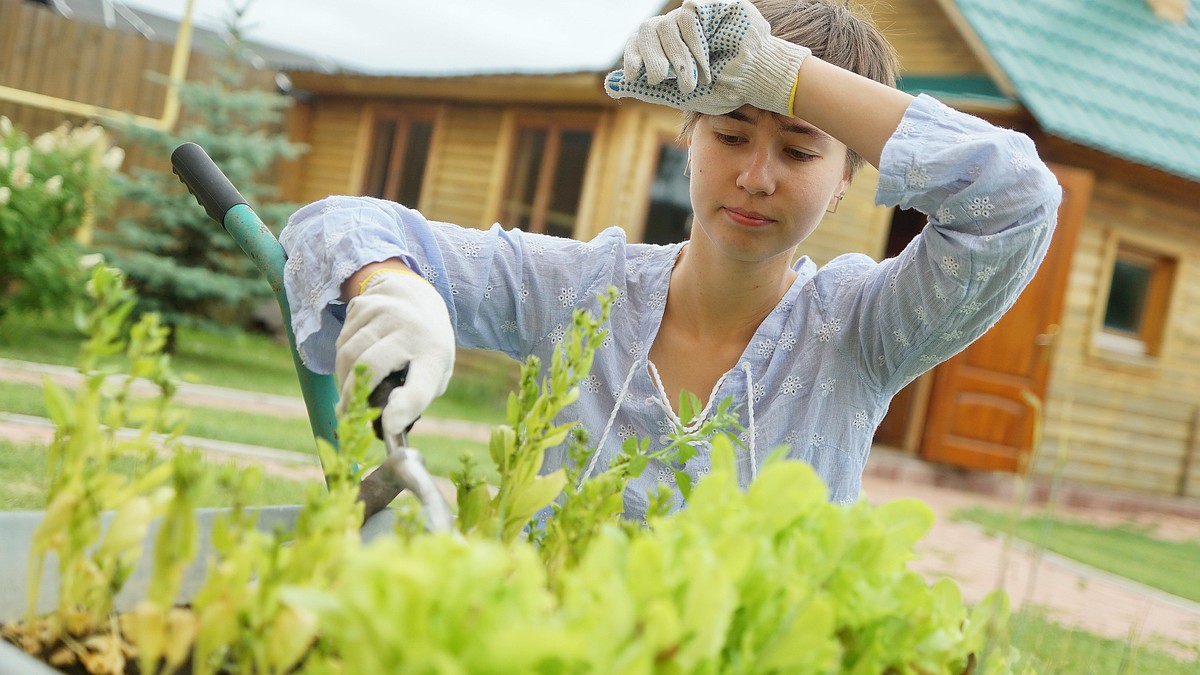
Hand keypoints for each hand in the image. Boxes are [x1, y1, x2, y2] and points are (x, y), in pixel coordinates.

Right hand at [335, 270, 454, 437]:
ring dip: (343, 378)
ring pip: (348, 353)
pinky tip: (353, 361)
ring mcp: (385, 312)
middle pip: (370, 365)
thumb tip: (388, 419)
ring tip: (349, 389)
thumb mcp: (435, 372)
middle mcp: (411, 329)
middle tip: (347, 413)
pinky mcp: (364, 305)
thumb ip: (416, 397)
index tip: (388, 427)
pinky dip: (342, 358)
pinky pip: (342, 340)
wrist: (418, 297)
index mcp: (434, 354)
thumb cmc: (426, 347)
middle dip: (352, 394)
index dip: (403, 408)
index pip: (419, 385)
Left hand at [604, 0, 809, 116]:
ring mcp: (691, 17)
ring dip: (678, 57)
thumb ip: (647, 89)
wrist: (756, 81)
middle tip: (660, 79)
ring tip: (692, 79)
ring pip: (666, 24)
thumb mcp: (679, 95)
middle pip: (648, 31)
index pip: (637, 43)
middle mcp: (675, 30)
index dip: (632, 56)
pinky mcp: (710, 5)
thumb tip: (610, 85)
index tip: (634, 74)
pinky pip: (687, 14)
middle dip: (652, 60)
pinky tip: (705, 60)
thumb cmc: (722, 89)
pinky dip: (693, 41)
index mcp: (664, 49)